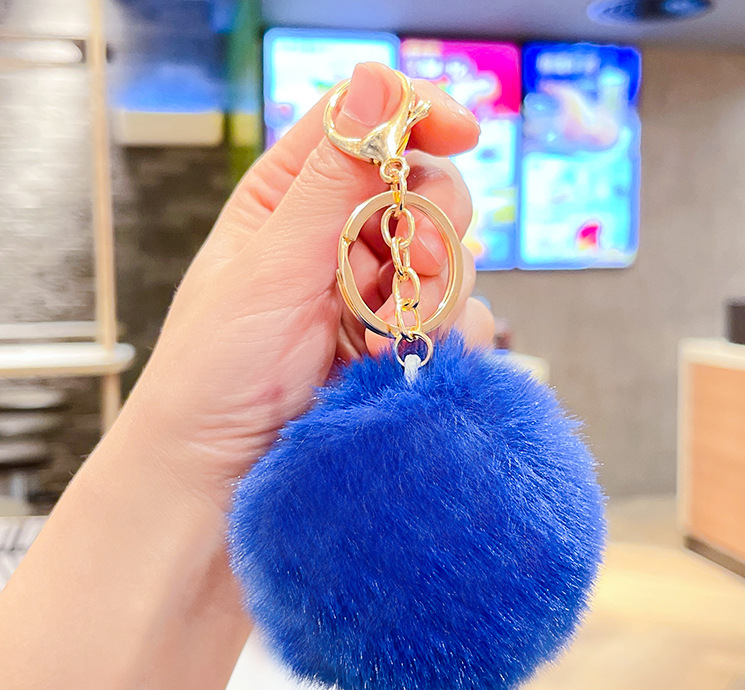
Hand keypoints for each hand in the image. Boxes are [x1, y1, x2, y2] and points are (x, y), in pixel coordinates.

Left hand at [125, 62, 494, 512]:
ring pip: (452, 258)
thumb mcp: (268, 270)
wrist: (221, 483)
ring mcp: (376, 297)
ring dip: (435, 292)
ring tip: (383, 338)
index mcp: (291, 201)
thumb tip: (377, 81)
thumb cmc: (214, 375)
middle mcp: (340, 242)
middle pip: (425, 186)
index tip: (461, 129)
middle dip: (429, 221)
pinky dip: (445, 341)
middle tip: (407, 262)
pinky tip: (396, 367)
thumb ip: (331, 182)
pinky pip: (461, 324)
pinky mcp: (402, 349)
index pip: (365, 124)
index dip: (418, 115)